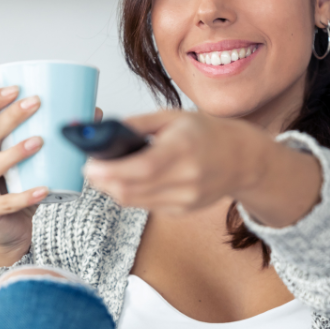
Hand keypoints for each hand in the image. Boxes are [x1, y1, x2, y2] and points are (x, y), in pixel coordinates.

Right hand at [0, 87, 103, 266]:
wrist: (9, 233)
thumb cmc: (23, 189)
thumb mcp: (34, 161)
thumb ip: (53, 138)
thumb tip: (92, 112)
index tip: (15, 87)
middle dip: (9, 117)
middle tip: (35, 104)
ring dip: (13, 153)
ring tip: (38, 142)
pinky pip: (5, 203)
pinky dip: (25, 196)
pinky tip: (44, 189)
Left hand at [82, 109, 259, 215]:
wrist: (240, 159)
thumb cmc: (206, 134)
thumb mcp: (172, 117)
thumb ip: (137, 124)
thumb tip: (103, 131)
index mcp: (183, 148)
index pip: (141, 168)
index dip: (110, 170)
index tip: (89, 165)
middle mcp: (186, 178)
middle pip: (131, 191)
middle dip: (103, 181)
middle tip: (91, 169)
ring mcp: (185, 199)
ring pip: (134, 202)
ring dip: (113, 189)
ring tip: (106, 173)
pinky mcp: (183, 211)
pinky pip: (146, 206)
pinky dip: (133, 194)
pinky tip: (134, 180)